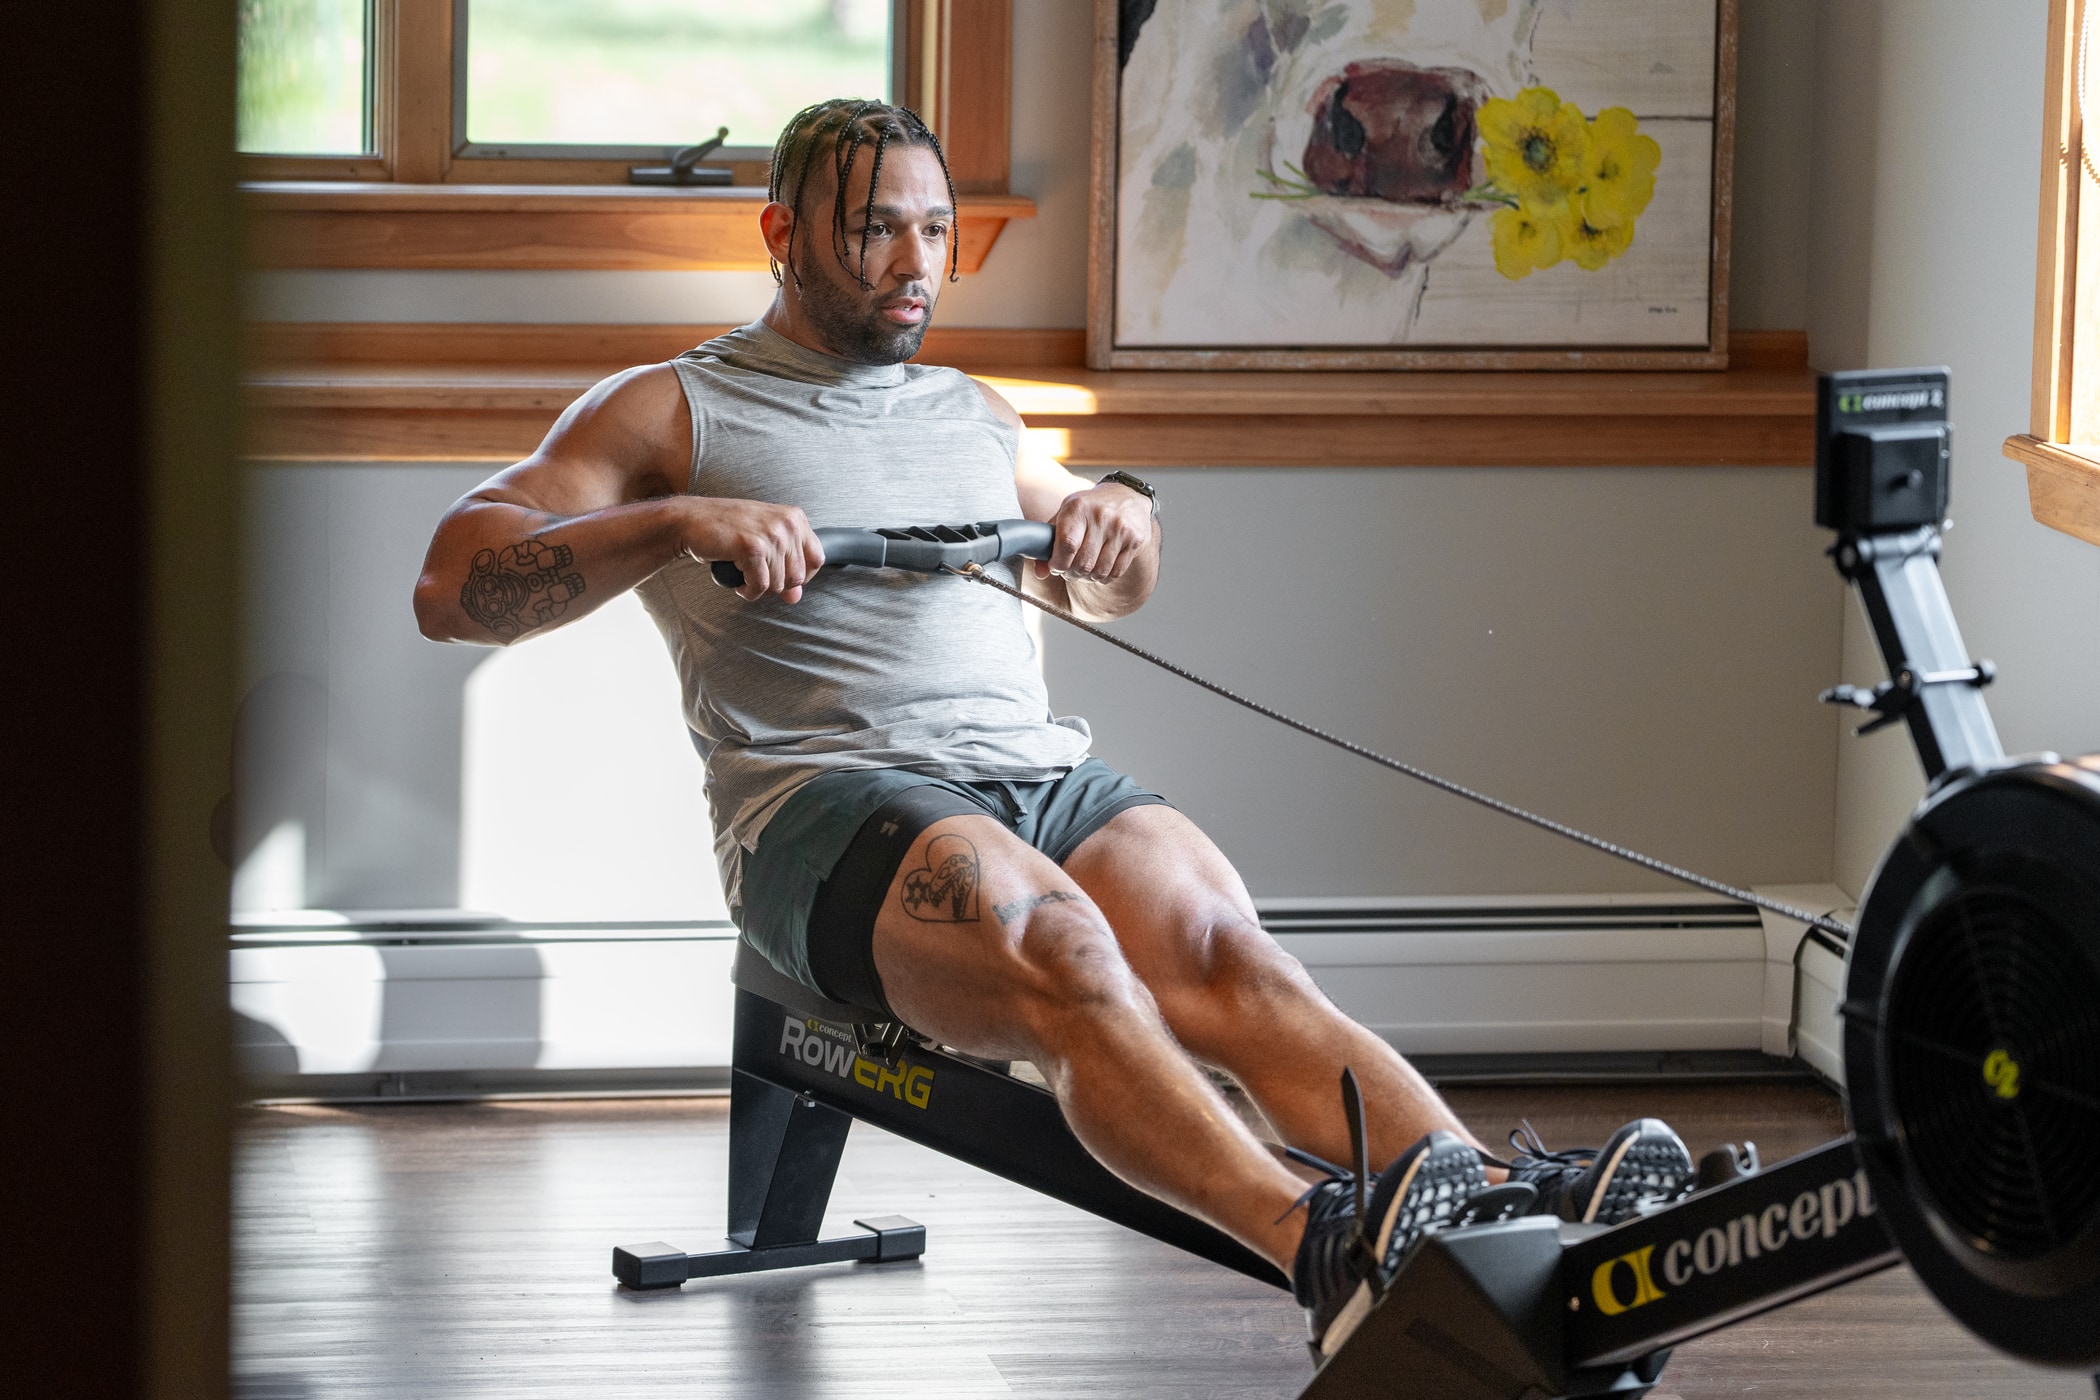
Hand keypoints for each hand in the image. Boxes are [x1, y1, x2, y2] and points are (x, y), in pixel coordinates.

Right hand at [681, 497, 824, 601]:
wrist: (690, 521)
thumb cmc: (726, 529)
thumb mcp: (762, 544)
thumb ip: (783, 568)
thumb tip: (795, 598)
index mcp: (795, 518)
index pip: (817, 559)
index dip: (802, 577)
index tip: (781, 578)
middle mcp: (787, 524)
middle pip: (798, 577)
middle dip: (776, 585)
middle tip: (754, 576)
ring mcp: (771, 535)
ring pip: (779, 585)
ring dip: (758, 588)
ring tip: (743, 574)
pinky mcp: (753, 548)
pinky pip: (760, 587)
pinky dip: (746, 591)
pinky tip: (736, 580)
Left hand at [1035, 482, 1153, 582]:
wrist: (1126, 495)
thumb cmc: (1089, 508)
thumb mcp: (1066, 515)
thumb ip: (1050, 542)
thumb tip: (1040, 573)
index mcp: (1078, 508)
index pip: (1067, 545)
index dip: (1058, 564)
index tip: (1056, 567)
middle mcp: (1101, 516)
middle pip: (1083, 563)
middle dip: (1072, 574)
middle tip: (1069, 571)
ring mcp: (1121, 528)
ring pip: (1100, 571)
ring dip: (1088, 578)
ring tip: (1084, 570)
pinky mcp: (1135, 539)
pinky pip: (1116, 572)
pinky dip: (1104, 577)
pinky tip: (1099, 569)